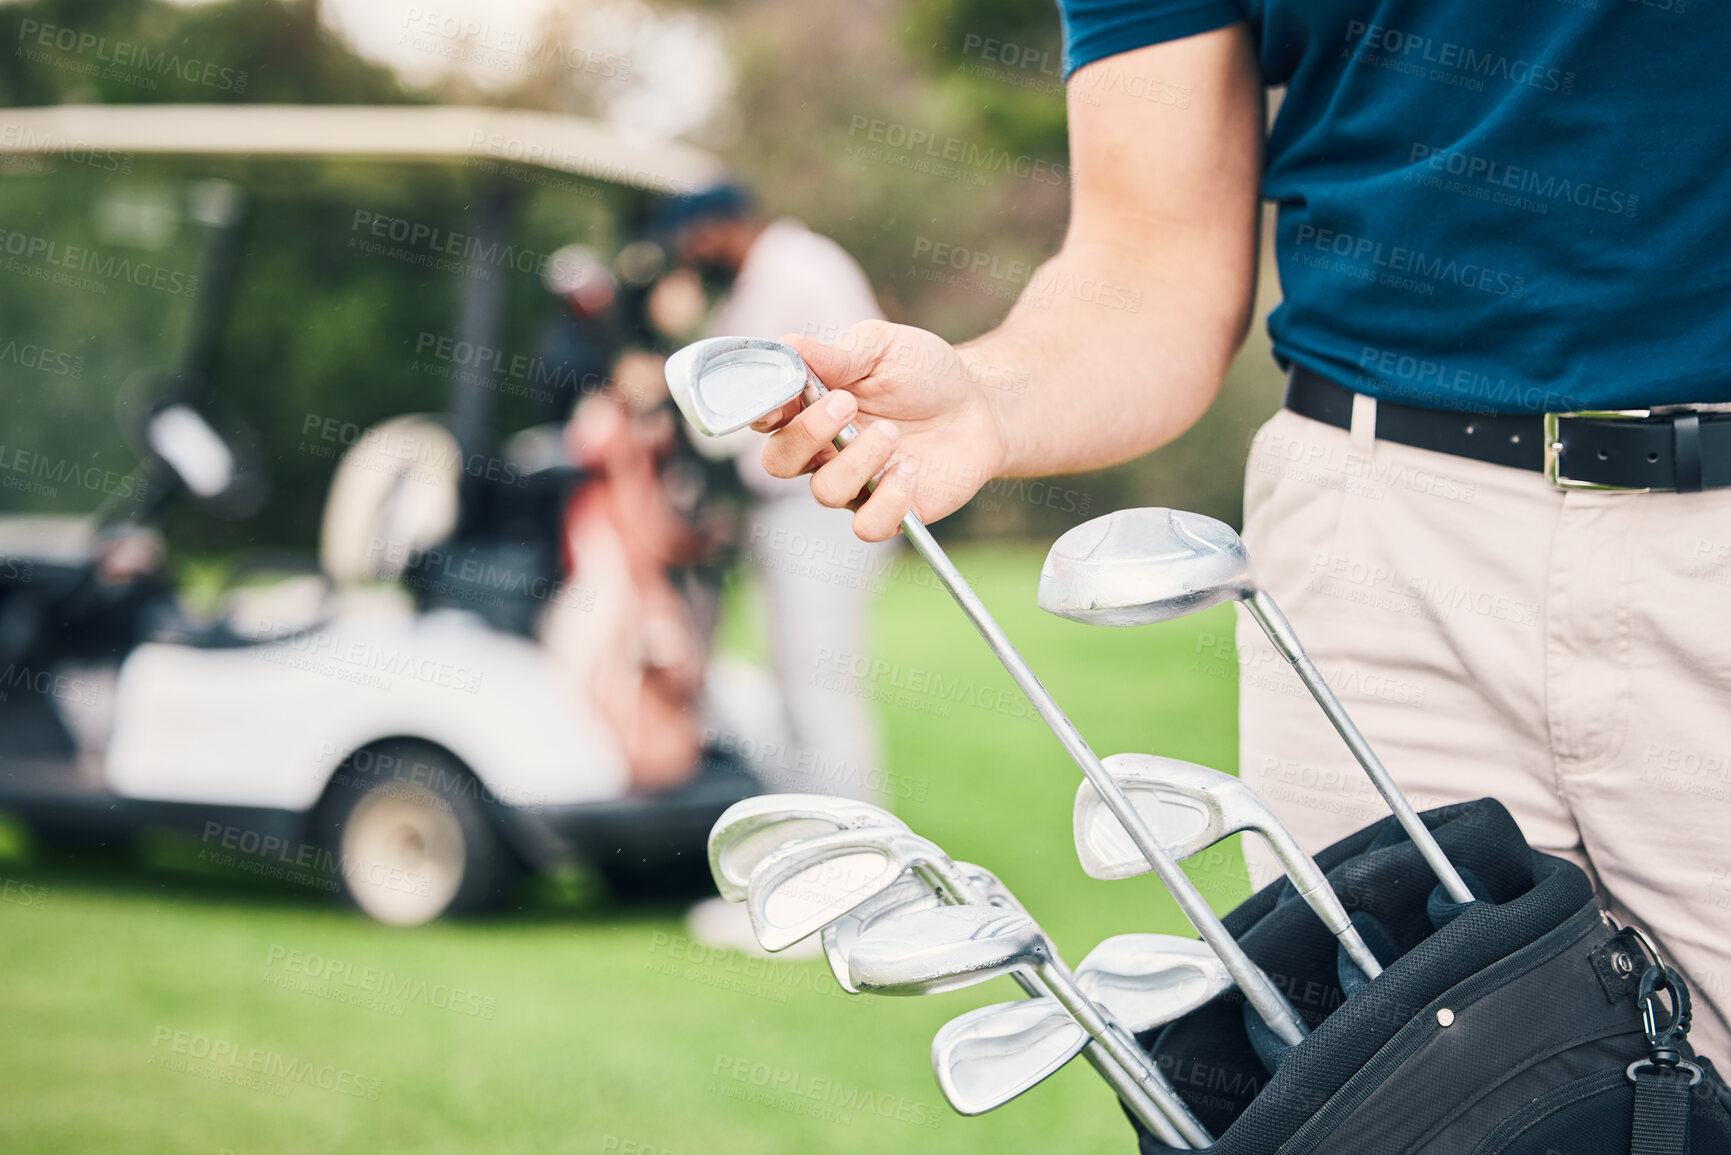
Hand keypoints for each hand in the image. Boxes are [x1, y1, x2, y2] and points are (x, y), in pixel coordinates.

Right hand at [755, 321, 1010, 540]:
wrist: (981, 405)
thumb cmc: (924, 372)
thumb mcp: (880, 347)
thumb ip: (834, 353)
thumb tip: (786, 345)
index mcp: (810, 407)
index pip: (763, 417)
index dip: (763, 409)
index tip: (787, 392)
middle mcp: (823, 451)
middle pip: (778, 462)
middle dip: (806, 433)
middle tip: (846, 403)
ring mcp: (854, 484)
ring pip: (824, 492)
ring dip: (857, 460)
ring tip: (893, 433)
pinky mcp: (889, 512)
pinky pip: (867, 526)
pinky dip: (886, 500)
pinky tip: (908, 470)